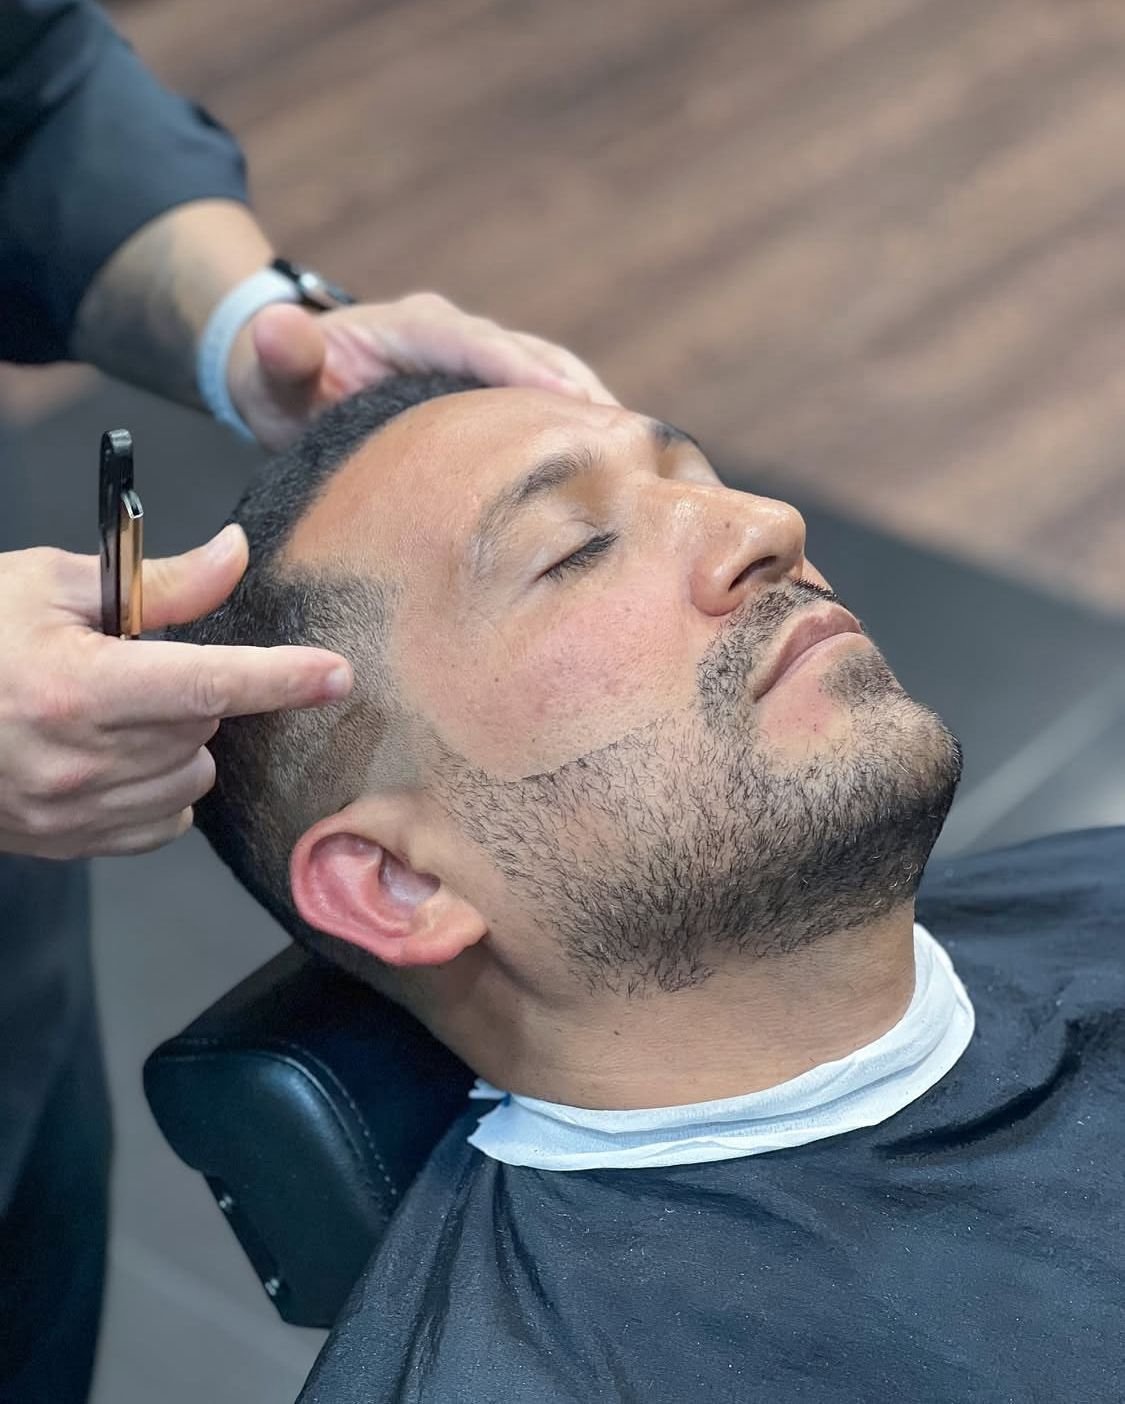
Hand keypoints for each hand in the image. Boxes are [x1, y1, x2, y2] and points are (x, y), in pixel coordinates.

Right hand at [0, 526, 351, 858]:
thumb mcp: (49, 584)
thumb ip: (158, 584)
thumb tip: (234, 555)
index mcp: (77, 686)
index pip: (209, 682)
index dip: (281, 678)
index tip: (336, 676)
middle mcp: (79, 759)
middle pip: (205, 726)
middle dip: (194, 690)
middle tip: (134, 666)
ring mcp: (71, 812)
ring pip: (192, 777)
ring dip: (178, 742)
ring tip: (114, 711)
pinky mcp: (66, 844)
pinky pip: (164, 822)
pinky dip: (158, 789)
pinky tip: (111, 757)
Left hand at [227, 292, 618, 450]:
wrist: (289, 382)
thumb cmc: (281, 384)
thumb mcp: (269, 372)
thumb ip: (279, 354)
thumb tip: (274, 330)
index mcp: (416, 327)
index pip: (480, 346)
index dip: (525, 373)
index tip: (571, 403)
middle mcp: (458, 338)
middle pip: (535, 359)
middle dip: (581, 396)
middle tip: (628, 442)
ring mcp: (479, 364)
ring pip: (550, 380)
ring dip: (590, 415)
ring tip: (634, 459)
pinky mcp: (490, 395)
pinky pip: (541, 406)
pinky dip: (575, 431)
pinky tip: (607, 473)